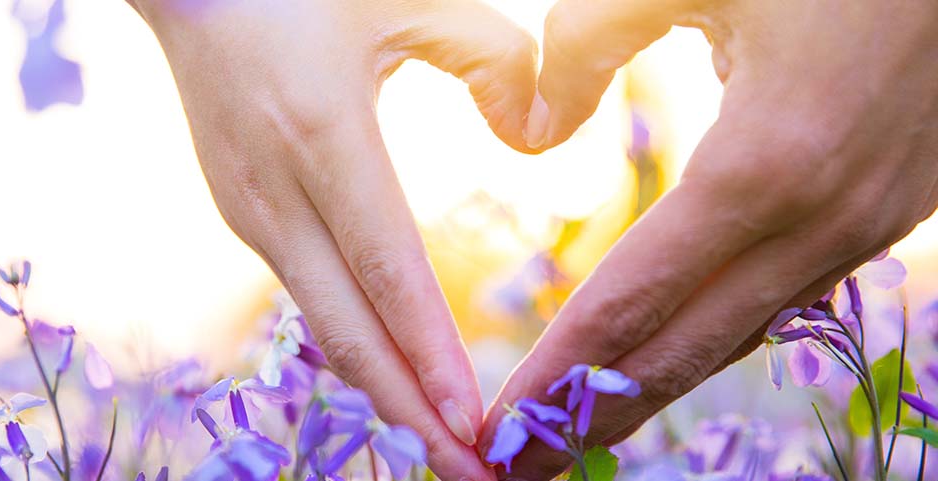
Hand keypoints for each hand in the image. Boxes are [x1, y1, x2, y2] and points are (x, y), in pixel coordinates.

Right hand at [128, 1, 539, 477]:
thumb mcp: (409, 2)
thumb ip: (495, 61)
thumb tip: (537, 141)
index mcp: (322, 137)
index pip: (387, 270)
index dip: (428, 353)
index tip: (473, 422)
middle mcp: (276, 193)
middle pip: (347, 331)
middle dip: (409, 414)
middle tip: (470, 475)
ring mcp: (251, 212)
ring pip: (324, 325)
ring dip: (383, 391)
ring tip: (441, 446)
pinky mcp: (245, 217)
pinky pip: (310, 297)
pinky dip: (356, 347)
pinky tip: (395, 379)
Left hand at [483, 0, 937, 476]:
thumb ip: (587, 45)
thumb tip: (532, 132)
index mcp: (764, 164)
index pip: (632, 300)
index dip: (559, 371)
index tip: (502, 426)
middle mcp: (821, 218)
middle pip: (687, 349)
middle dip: (597, 415)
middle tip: (524, 470)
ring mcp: (869, 224)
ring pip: (743, 333)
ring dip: (659, 386)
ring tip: (584, 429)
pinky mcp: (891, 212)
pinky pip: (787, 297)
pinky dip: (720, 336)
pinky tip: (675, 352)